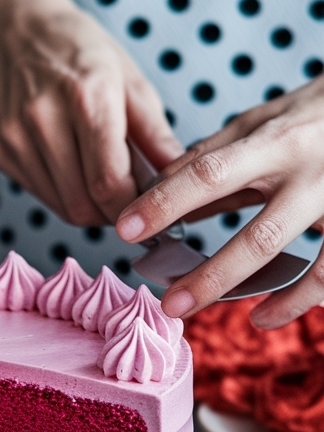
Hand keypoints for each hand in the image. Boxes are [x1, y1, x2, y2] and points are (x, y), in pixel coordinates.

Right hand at [0, 0, 181, 225]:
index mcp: (86, 96)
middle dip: (113, 214)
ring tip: (103, 180)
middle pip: (83, 204)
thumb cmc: (78, 51)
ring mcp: (14, 136)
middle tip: (130, 200)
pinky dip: (62, 192)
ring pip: (61, 205)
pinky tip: (72, 166)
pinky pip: (39, 192)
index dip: (133, 210)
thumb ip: (156, 136)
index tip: (150, 210)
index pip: (108, 183)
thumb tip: (180, 182)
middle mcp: (43, 117)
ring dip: (88, 206)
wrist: (12, 28)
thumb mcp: (129, 80)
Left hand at [115, 76, 323, 327]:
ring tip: (207, 315)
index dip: (166, 202)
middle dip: (210, 276)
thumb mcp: (262, 121)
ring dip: (251, 295)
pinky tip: (264, 317)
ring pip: (302, 263)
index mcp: (276, 142)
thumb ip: (215, 154)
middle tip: (167, 304)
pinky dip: (296, 300)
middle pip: (259, 236)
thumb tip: (161, 183)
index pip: (211, 173)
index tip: (125, 228)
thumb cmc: (314, 115)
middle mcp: (309, 175)